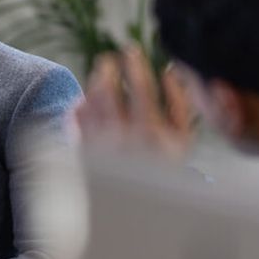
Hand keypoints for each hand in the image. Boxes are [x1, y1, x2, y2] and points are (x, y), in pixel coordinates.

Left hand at [74, 46, 193, 160]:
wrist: (138, 207)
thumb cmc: (164, 168)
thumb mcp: (182, 140)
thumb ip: (180, 103)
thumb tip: (171, 70)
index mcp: (150, 133)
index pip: (141, 87)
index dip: (135, 64)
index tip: (131, 51)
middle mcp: (121, 139)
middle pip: (108, 90)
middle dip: (107, 68)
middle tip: (108, 59)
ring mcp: (99, 146)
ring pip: (89, 101)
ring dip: (94, 83)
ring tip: (100, 75)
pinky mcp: (82, 152)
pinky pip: (76, 119)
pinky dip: (80, 105)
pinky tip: (87, 100)